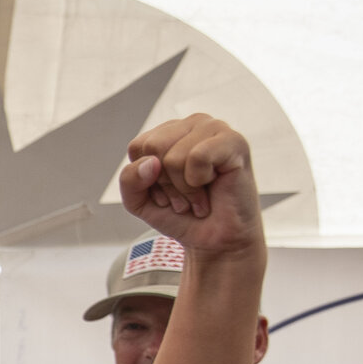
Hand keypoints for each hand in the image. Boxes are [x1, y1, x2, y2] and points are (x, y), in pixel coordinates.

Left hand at [118, 115, 261, 260]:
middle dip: (165, 183)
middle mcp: (192, 124)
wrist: (216, 239)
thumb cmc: (181, 215)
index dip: (147, 178)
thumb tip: (151, 162)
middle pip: (153, 148)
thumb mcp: (139, 201)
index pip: (138, 147)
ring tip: (199, 195)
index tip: (166, 191)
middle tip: (185, 195)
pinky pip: (198, 158)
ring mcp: (214, 128)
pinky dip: (199, 183)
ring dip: (184, 189)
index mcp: (169, 132)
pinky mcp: (234, 141)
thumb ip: (128, 180)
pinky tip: (212, 186)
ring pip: (174, 157)